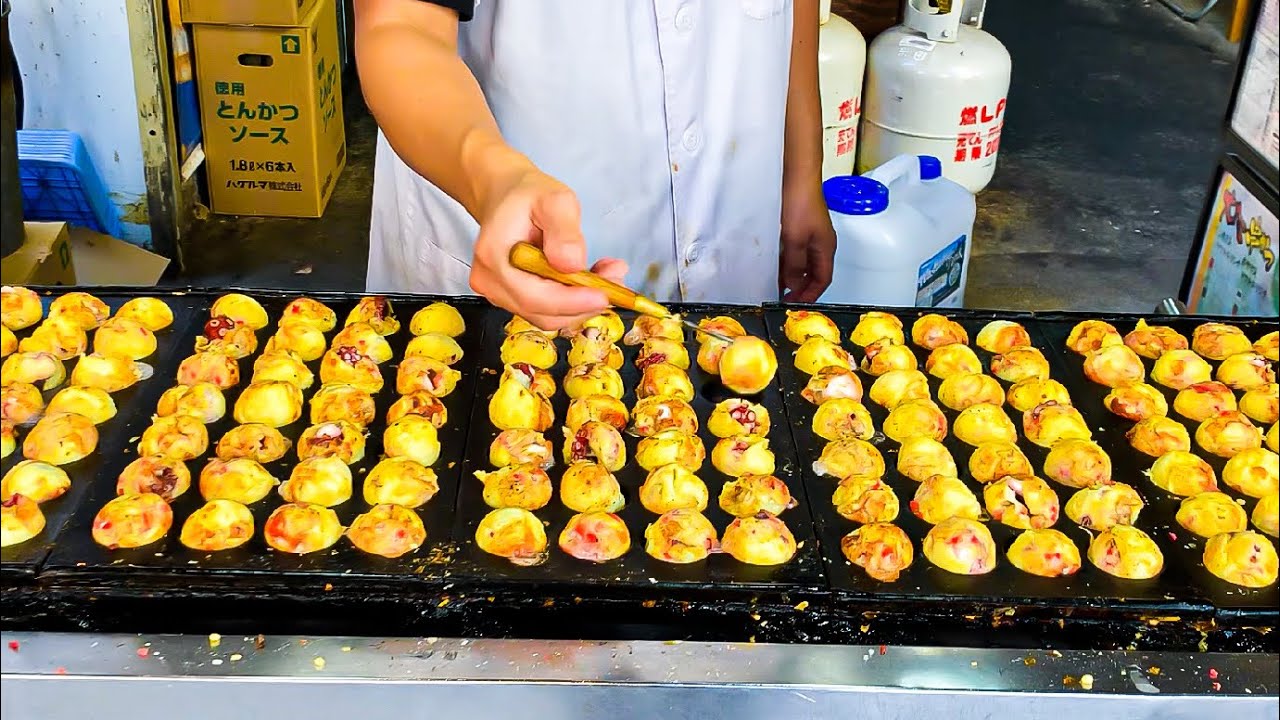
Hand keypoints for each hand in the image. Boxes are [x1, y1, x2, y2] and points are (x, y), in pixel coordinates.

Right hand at [469, 167, 627, 329]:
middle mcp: (491, 282)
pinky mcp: (512, 298)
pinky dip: (573, 299)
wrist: (506, 196)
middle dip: (584, 304)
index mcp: (494, 257)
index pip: (534, 296)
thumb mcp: (554, 199)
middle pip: (543, 313)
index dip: (572, 302)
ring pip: (548, 315)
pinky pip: (547, 309)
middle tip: (617, 281)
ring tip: (608, 273)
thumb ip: (564, 231)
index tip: (605, 295)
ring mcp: (499, 293)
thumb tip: (571, 264)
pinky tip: (591, 277)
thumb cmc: (528, 195)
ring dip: (583, 302)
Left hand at [779, 178, 835, 302]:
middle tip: (782, 298)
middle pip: (814, 273)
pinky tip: (774, 264)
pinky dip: (786, 261)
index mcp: (826, 248)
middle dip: (800, 287)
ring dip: (791, 275)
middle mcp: (820, 243)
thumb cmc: (800, 204)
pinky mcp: (799, 226)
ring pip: (803, 262)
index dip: (810, 295)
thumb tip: (793, 286)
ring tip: (775, 284)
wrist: (796, 175)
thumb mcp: (795, 240)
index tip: (794, 305)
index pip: (823, 280)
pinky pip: (795, 251)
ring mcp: (810, 234)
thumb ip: (795, 265)